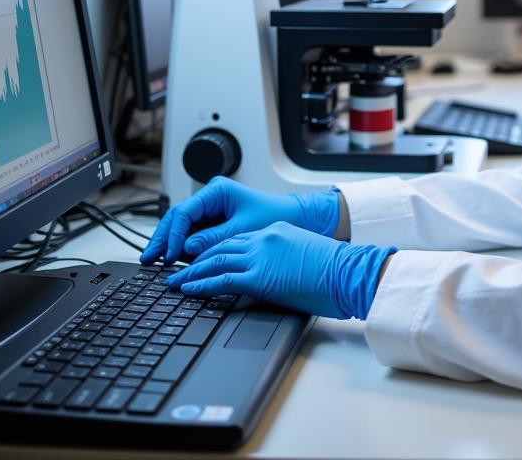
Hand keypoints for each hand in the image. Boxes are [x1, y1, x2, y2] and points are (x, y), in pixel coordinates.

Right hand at [140, 177, 340, 263]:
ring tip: (153, 262)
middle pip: (177, 217)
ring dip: (168, 243)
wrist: (294, 218)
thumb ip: (213, 238)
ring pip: (180, 226)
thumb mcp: (243, 229)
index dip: (173, 234)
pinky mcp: (213, 222)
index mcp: (218, 190)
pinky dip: (180, 247)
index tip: (169, 254)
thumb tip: (186, 248)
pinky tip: (170, 261)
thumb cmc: (274, 216)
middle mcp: (211, 197)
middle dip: (162, 238)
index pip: (185, 211)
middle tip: (149, 259)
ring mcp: (210, 209)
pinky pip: (191, 234)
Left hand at [165, 222, 395, 320]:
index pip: (239, 238)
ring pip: (215, 260)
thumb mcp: (306, 254)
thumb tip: (277, 274)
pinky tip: (187, 289)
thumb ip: (285, 258)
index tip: (204, 256)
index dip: (218, 248)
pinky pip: (221, 280)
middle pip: (222, 246)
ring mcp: (260, 256)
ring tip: (175, 281)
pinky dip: (200, 284)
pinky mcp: (258, 277)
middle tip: (181, 266)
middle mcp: (265, 238)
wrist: (347, 271)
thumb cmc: (336, 268)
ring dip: (192, 271)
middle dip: (198, 257)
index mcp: (276, 231)